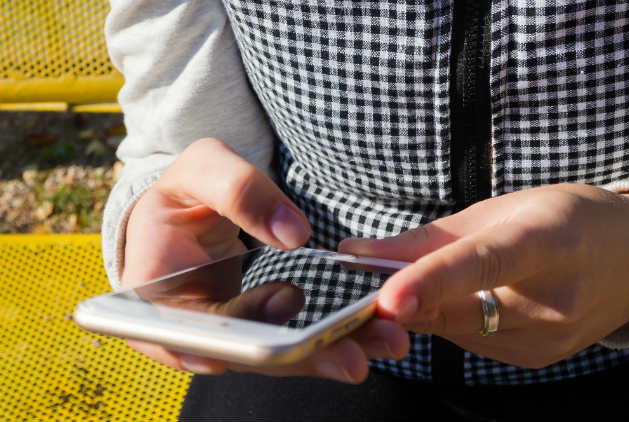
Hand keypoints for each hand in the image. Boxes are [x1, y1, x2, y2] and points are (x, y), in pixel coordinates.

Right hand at [122, 138, 408, 381]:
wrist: (193, 210)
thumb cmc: (188, 190)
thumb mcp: (202, 168)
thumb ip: (239, 189)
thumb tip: (291, 235)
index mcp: (152, 289)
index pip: (171, 329)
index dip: (194, 349)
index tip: (228, 356)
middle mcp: (189, 325)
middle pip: (239, 351)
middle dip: (294, 356)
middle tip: (350, 357)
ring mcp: (227, 333)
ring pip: (274, 353)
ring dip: (327, 355)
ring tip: (380, 344)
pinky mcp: (258, 330)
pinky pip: (292, 341)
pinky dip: (330, 340)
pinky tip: (370, 336)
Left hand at [340, 183, 628, 368]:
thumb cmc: (570, 219)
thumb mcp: (504, 207)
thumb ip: (427, 237)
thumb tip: (357, 255)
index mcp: (551, 241)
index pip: (485, 264)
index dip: (433, 281)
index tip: (387, 298)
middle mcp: (555, 299)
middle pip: (458, 310)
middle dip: (405, 301)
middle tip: (368, 283)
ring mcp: (549, 338)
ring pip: (456, 329)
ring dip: (429, 307)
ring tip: (434, 277)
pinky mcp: (537, 359)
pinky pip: (472, 342)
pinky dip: (454, 320)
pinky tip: (470, 297)